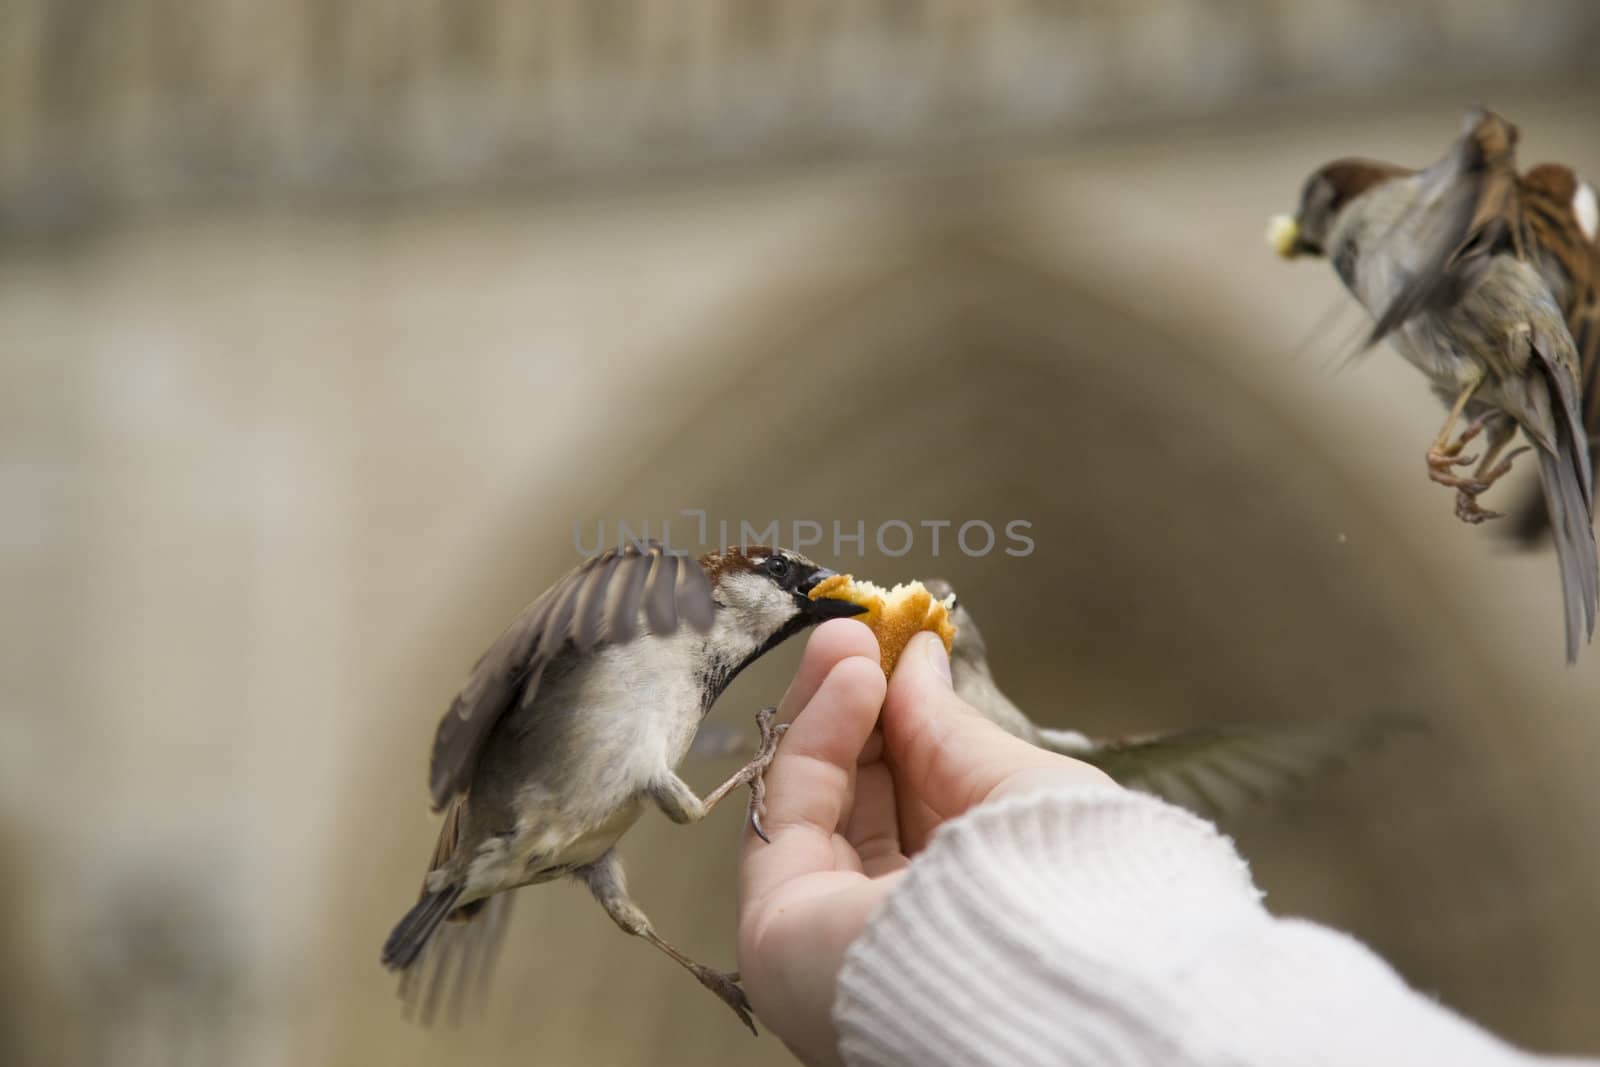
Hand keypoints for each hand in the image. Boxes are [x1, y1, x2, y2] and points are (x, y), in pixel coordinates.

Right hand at [737, 619, 1114, 1065]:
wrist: (1044, 970)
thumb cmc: (1068, 889)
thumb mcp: (1018, 787)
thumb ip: (948, 725)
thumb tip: (918, 657)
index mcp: (962, 907)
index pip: (913, 808)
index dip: (899, 725)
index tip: (898, 652)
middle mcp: (892, 927)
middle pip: (852, 804)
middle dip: (854, 708)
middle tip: (859, 634)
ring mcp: (831, 932)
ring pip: (811, 802)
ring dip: (827, 710)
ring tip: (851, 643)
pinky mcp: (779, 927)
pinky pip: (787, 814)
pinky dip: (811, 737)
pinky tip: (848, 681)